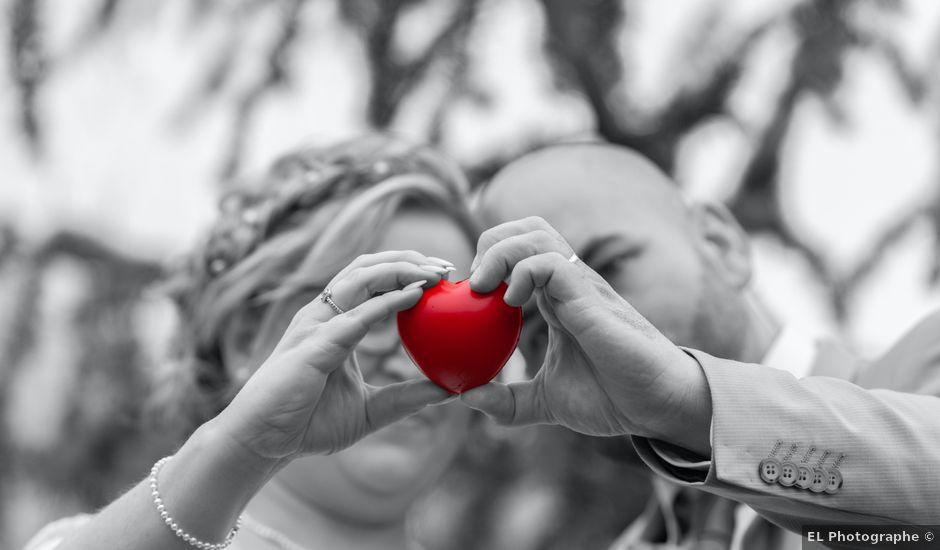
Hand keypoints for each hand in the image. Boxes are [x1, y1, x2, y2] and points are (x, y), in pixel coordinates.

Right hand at [214, 251, 452, 460]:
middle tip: (448, 267)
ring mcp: (315, 325)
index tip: (445, 277)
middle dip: (409, 259)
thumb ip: (406, 398)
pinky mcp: (313, 345)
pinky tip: (415, 295)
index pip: (373, 282)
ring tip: (436, 272)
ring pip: (360, 277)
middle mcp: (324, 315)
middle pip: (368, 267)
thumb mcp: (371, 410)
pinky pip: (355, 315)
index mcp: (335, 323)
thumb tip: (449, 393)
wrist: (263, 442)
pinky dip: (388, 301)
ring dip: (401, 268)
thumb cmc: (307, 424)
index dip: (408, 272)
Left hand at [462, 217, 711, 453]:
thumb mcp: (546, 401)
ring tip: (484, 289)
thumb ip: (508, 401)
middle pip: (526, 229)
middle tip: (475, 286)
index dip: (487, 262)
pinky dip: (523, 272)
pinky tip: (511, 304)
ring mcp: (580, 286)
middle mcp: (567, 284)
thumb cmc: (611, 398)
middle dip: (491, 244)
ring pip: (535, 234)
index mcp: (555, 299)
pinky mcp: (590, 297)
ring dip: (500, 253)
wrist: (656, 406)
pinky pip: (552, 261)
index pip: (519, 252)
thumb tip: (465, 398)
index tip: (467, 299)